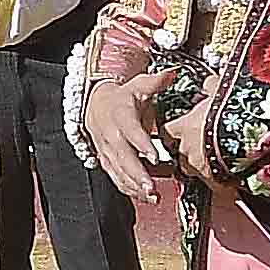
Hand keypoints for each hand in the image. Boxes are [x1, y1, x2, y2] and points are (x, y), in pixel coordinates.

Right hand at [84, 68, 179, 203]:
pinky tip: (147, 197)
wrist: (95, 105)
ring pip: (118, 171)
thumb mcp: (138, 84)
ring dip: (134, 186)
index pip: (129, 130)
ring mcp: (106, 151)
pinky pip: (117, 178)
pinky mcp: (107, 161)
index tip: (154, 155)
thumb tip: (174, 72)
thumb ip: (156, 81)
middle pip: (122, 157)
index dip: (140, 142)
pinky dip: (130, 189)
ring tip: (153, 197)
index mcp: (119, 115)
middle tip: (152, 188)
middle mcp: (110, 135)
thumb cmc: (123, 97)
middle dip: (136, 174)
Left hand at [160, 74, 230, 194]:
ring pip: (192, 171)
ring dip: (200, 167)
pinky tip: (228, 179)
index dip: (172, 130)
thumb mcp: (219, 89)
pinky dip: (219, 182)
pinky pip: (214, 185)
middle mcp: (187, 149)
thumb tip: (210, 81)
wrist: (251, 131)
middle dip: (185, 151)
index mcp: (184, 127)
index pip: (167, 131)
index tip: (178, 128)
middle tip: (200, 145)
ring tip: (214, 162)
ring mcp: (200, 167)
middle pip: (178, 154)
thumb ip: (210, 87)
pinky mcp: (215, 181)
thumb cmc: (232, 109)